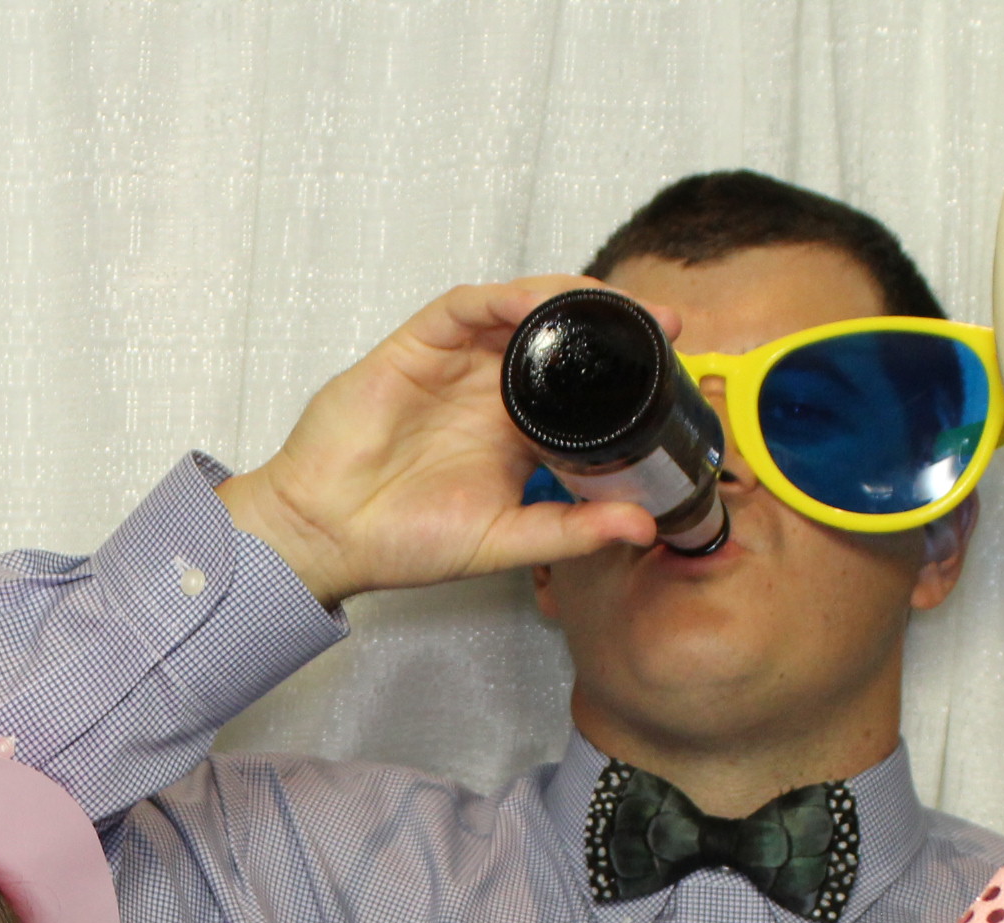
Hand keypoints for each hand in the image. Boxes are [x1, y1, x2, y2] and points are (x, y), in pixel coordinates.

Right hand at [215, 275, 662, 607]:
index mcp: (516, 429)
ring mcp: (454, 364)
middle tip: (662, 320)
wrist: (328, 537)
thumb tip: (642, 528)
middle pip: (560, 333)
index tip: (675, 360)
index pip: (582, 381)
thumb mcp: (505, 542)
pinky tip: (532, 304)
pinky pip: (464, 308)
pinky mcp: (415, 348)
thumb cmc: (402, 542)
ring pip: (518, 309)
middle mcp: (490, 388)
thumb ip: (570, 532)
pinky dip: (501, 299)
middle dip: (611, 319)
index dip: (627, 364)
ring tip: (609, 302)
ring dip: (566, 298)